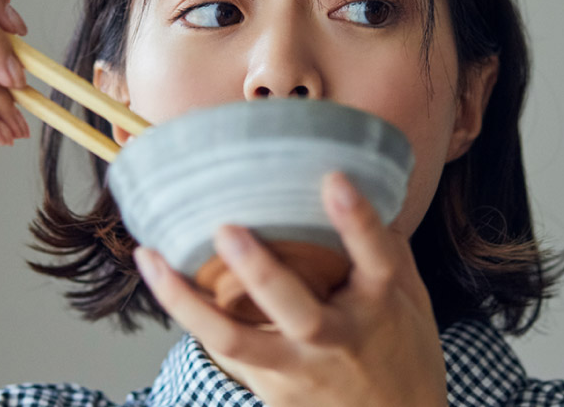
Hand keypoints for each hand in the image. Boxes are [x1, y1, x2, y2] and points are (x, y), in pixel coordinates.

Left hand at [134, 172, 447, 406]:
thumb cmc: (403, 355)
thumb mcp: (412, 303)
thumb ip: (388, 251)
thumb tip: (362, 188)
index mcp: (379, 308)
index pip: (375, 260)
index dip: (356, 221)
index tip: (334, 179)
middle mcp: (338, 340)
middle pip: (297, 312)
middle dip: (260, 272)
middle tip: (227, 229)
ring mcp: (299, 369)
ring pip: (235, 341)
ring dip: (188, 301)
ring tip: (151, 258)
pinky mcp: (270, 388)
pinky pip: (224, 350)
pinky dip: (190, 312)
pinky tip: (159, 276)